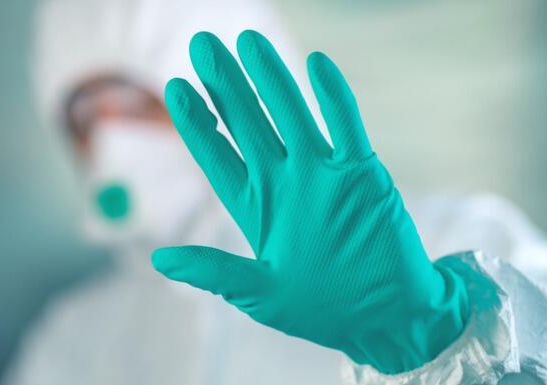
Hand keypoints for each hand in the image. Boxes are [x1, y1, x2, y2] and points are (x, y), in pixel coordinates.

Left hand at [152, 30, 467, 373]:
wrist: (390, 316)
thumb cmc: (324, 309)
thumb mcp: (260, 294)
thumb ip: (213, 271)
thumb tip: (157, 261)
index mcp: (255, 208)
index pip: (217, 156)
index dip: (197, 123)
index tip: (176, 89)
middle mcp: (284, 182)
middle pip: (248, 123)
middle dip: (225, 85)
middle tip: (203, 44)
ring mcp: (323, 173)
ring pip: (291, 114)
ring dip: (271, 77)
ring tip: (248, 40)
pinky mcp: (362, 173)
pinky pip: (347, 127)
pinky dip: (334, 98)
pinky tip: (315, 65)